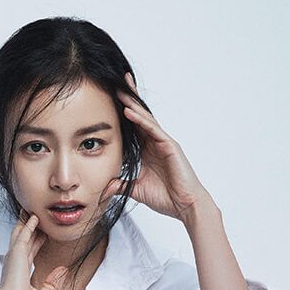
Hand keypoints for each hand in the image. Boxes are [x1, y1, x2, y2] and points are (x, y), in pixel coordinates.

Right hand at [0, 212, 68, 289]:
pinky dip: (29, 225)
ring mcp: (15, 257)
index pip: (30, 253)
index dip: (36, 242)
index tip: (43, 233)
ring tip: (30, 209)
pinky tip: (34, 216)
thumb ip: (52, 282)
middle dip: (29, 228)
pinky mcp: (16, 253)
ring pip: (21, 234)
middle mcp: (16, 264)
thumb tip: (62, 270)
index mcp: (20, 274)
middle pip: (24, 240)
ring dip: (26, 222)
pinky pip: (24, 234)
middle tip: (34, 215)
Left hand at [104, 72, 212, 221]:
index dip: (121, 115)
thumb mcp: (136, 189)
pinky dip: (140, 120)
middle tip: (113, 84)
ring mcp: (163, 142)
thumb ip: (120, 185)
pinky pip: (152, 129)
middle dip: (127, 100)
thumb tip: (104, 186)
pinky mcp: (170, 146)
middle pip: (138, 117)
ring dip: (131, 104)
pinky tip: (128, 111)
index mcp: (146, 151)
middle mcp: (154, 143)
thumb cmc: (166, 197)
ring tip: (119, 90)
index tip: (108, 101)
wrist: (185, 206)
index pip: (131, 128)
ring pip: (145, 119)